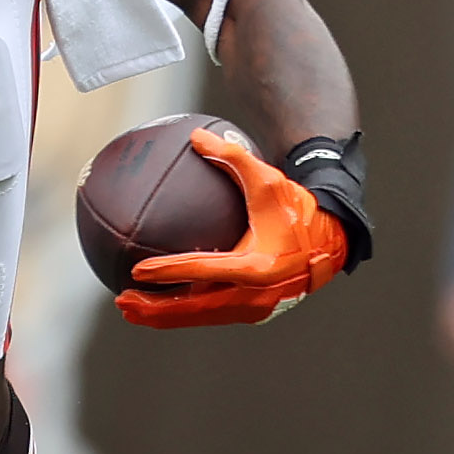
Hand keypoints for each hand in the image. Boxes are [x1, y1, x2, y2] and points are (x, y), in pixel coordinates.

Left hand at [115, 127, 348, 327]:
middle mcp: (255, 294)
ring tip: (128, 308)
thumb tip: (194, 136)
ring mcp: (254, 308)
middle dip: (156, 308)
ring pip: (200, 317)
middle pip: (196, 308)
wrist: (330, 243)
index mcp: (258, 265)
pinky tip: (157, 304)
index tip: (138, 270)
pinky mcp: (252, 312)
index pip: (205, 271)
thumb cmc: (296, 210)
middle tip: (122, 299)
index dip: (170, 271)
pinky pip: (210, 314)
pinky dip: (182, 313)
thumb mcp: (268, 181)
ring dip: (163, 316)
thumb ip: (232, 157)